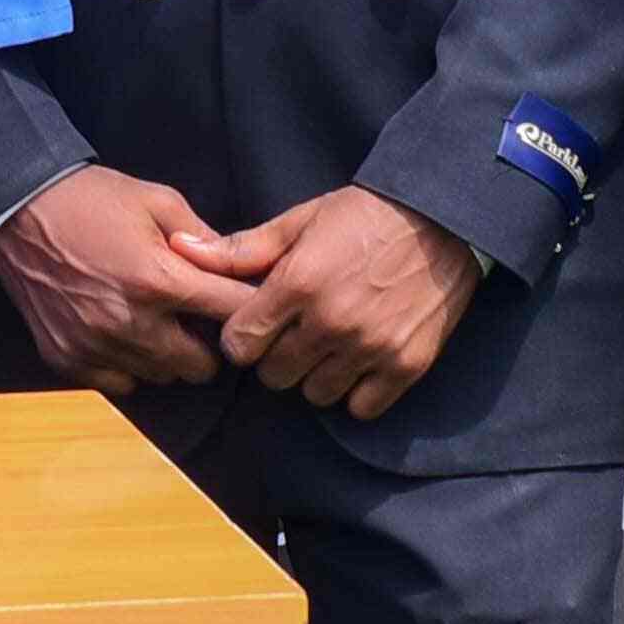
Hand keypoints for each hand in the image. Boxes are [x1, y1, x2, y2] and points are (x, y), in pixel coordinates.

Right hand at [0, 170, 263, 394]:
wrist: (18, 209)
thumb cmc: (91, 200)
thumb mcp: (158, 201)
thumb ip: (205, 238)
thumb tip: (241, 268)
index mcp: (157, 280)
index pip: (231, 313)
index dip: (247, 307)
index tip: (245, 303)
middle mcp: (129, 322)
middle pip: (202, 366)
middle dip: (208, 342)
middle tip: (194, 316)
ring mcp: (96, 346)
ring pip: (162, 377)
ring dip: (168, 355)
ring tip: (154, 320)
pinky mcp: (68, 359)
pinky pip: (120, 384)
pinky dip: (128, 364)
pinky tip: (121, 331)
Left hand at [179, 190, 483, 419]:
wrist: (443, 218)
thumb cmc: (363, 216)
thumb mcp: (299, 221)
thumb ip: (241, 249)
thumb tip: (181, 251)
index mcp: (298, 283)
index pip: (241, 343)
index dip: (243, 337)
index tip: (257, 326)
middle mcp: (331, 321)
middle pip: (275, 375)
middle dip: (277, 357)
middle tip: (295, 334)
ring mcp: (370, 347)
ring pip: (315, 395)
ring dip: (316, 375)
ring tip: (330, 345)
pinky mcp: (406, 366)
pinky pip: (361, 407)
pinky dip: (357, 392)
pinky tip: (359, 362)